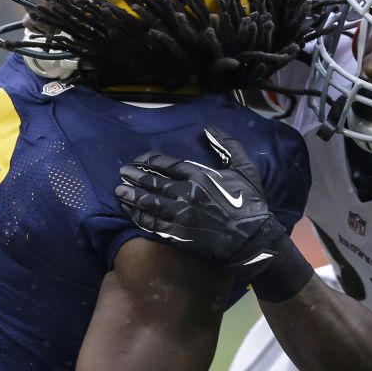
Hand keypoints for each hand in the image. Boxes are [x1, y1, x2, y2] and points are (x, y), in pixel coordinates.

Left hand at [116, 127, 290, 275]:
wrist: (252, 242)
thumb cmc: (251, 205)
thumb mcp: (245, 169)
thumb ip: (228, 146)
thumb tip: (209, 129)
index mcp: (199, 176)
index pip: (166, 164)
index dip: (149, 160)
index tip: (138, 159)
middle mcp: (185, 194)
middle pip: (152, 182)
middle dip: (134, 177)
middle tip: (122, 173)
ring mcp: (179, 216)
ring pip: (148, 203)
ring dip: (131, 196)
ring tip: (119, 192)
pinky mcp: (177, 236)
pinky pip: (152, 225)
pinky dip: (138, 217)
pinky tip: (130, 213)